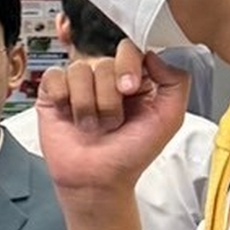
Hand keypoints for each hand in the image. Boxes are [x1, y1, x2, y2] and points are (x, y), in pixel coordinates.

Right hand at [36, 43, 189, 196]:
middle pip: (102, 61)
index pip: (127, 50)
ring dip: (86, 104)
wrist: (98, 180)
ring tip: (90, 125)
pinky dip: (63, 98)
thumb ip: (175, 81)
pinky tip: (68, 115)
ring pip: (78, 70)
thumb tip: (152, 55)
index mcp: (133, 78)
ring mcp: (78, 85)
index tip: (129, 90)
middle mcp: (105, 78)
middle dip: (108, 97)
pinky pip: (54, 77)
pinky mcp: (53, 94)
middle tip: (111, 121)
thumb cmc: (131, 154)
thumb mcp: (168, 119)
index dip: (127, 66)